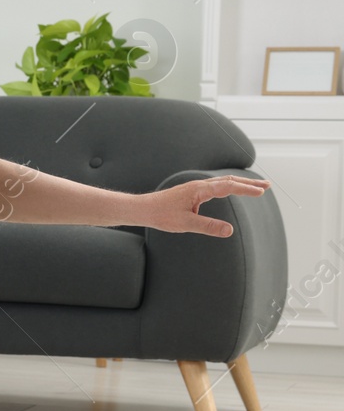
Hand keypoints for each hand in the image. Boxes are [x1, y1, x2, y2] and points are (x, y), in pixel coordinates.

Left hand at [137, 176, 270, 236]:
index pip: (228, 186)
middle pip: (229, 180)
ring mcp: (196, 187)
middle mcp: (199, 185)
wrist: (143, 209)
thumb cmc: (161, 215)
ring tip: (257, 188)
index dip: (246, 189)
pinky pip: (216, 186)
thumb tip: (229, 230)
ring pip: (223, 182)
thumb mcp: (186, 223)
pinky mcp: (193, 192)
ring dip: (241, 183)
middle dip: (249, 182)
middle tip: (268, 185)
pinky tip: (233, 190)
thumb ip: (208, 226)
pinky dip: (230, 186)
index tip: (262, 191)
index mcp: (199, 190)